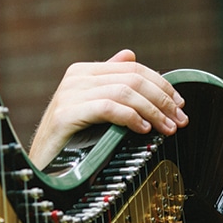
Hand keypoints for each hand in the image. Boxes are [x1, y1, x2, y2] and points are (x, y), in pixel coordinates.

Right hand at [29, 49, 187, 168]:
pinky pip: (108, 108)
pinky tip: (144, 130)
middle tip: (180, 119)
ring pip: (125, 92)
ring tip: (168, 128)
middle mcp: (76, 77)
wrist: (42, 166)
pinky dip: (131, 117)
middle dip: (162, 99)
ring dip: (153, 111)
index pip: (133, 69)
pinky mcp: (66, 114)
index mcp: (84, 71)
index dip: (161, 85)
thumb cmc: (71, 141)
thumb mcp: (94, 107)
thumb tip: (131, 55)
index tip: (180, 104)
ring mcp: (69, 94)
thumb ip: (112, 82)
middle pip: (132, 79)